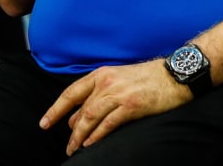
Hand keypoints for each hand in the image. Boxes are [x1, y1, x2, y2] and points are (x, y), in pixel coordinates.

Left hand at [39, 59, 191, 154]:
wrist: (176, 74)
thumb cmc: (150, 77)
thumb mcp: (120, 78)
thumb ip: (100, 93)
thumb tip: (80, 116)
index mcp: (102, 73)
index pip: (71, 93)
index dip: (56, 110)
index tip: (45, 123)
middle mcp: (107, 82)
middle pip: (80, 110)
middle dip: (70, 131)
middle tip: (67, 146)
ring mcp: (119, 93)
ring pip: (90, 118)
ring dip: (80, 136)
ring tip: (75, 149)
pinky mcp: (131, 105)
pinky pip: (108, 123)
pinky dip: (97, 135)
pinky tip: (91, 143)